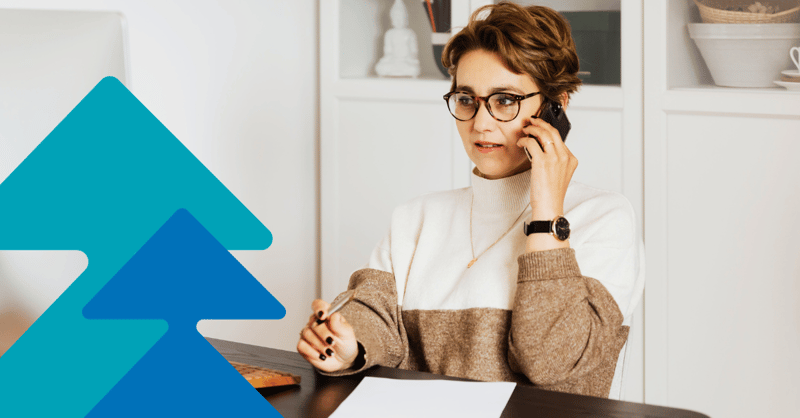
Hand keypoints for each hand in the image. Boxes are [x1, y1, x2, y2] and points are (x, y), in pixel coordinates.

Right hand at [296, 299, 358, 372]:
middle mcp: (315, 322)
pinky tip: (321, 356)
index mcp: (327, 315)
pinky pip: (301, 345)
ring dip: (320, 345)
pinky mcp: (304, 346)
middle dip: (323, 333)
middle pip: (313, 322)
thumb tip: (333, 316)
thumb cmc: (345, 343)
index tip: (323, 315)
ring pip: (307, 334)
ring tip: (330, 352)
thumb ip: (340, 325)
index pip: (318, 305)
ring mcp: (308, 334)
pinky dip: (312, 352)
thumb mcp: (347, 333)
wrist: (344, 360)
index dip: (318, 308)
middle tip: (332, 342)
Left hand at [517, 115, 576, 251]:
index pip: (559, 138)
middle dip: (540, 123)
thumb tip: (541, 149)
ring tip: (524, 129)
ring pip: (543, 134)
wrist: (549, 208)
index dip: (547, 129)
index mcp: (571, 159)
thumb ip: (555, 161)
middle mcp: (565, 157)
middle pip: (553, 132)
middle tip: (530, 121)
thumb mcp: (559, 175)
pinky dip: (524, 140)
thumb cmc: (551, 195)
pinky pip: (532, 143)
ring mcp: (555, 159)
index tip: (538, 126)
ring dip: (532, 129)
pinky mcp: (542, 162)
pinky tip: (520, 143)